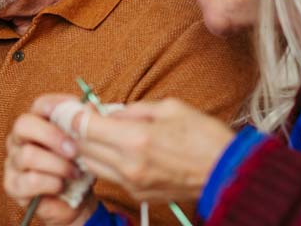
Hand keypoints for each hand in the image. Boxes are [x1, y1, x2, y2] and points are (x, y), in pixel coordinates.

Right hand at [5, 95, 94, 225]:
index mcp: (37, 123)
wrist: (75, 203)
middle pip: (24, 124)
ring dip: (57, 165)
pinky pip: (30, 180)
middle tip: (74, 150)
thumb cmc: (77, 169)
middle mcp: (19, 139)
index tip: (78, 116)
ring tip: (74, 173)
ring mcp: (12, 162)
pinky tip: (61, 187)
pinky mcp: (12, 185)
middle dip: (52, 136)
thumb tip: (92, 107)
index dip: (57, 106)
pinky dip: (51, 184)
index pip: (39, 105)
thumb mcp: (86, 146)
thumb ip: (85, 126)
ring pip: (28, 155)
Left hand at [78, 98, 234, 201]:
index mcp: (135, 138)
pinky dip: (104, 163)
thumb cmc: (204, 136)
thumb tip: (108, 112)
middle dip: (77, 131)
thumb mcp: (169, 107)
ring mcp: (132, 183)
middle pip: (82, 147)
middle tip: (82, 118)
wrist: (228, 173)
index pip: (85, 126)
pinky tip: (114, 151)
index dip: (73, 115)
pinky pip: (108, 177)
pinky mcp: (138, 194)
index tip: (72, 107)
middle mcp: (128, 164)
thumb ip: (132, 109)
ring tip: (98, 134)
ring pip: (90, 164)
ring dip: (88, 148)